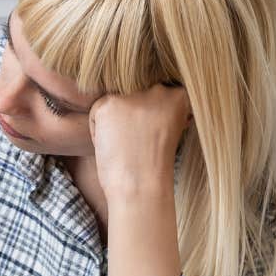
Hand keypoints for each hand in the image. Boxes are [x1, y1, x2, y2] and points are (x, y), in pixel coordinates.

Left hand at [88, 84, 190, 200]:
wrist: (140, 185)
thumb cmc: (153, 164)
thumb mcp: (168, 128)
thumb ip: (159, 108)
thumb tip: (140, 95)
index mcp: (179, 95)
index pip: (154, 96)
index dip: (149, 120)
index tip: (152, 138)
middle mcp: (159, 89)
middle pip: (133, 96)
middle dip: (131, 117)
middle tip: (137, 143)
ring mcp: (134, 94)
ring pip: (114, 103)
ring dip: (114, 122)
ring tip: (125, 144)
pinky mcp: (109, 103)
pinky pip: (96, 113)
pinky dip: (98, 131)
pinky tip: (112, 145)